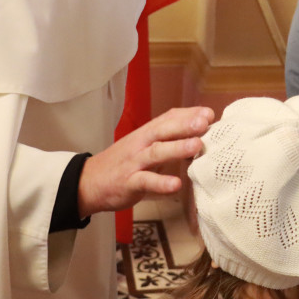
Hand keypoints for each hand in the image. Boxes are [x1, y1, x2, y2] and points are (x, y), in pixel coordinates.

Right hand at [77, 106, 214, 216]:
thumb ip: (167, 139)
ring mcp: (134, 162)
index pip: (168, 118)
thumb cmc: (123, 163)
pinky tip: (175, 185)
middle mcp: (140, 144)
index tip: (210, 113)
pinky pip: (145, 182)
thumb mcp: (144, 146)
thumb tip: (198, 132)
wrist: (88, 182)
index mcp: (146, 134)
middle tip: (205, 122)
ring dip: (177, 148)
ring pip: (156, 152)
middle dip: (185, 125)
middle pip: (163, 130)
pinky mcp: (128, 182)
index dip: (188, 114)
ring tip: (197, 145)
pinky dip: (161, 183)